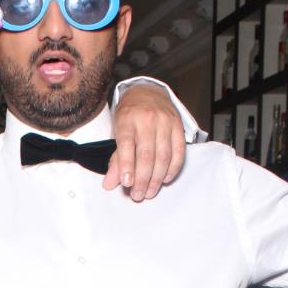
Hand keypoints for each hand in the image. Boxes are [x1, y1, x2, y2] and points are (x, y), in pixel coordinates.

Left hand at [104, 83, 185, 201]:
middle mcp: (147, 119)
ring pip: (163, 156)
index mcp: (128, 119)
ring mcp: (165, 122)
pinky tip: (165, 179)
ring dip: (157, 178)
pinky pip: (178, 151)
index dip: (127, 166)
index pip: (127, 145)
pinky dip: (173, 168)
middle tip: (138, 195)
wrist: (148, 92)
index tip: (127, 183)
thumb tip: (109, 183)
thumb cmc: (130, 115)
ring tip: (150, 191)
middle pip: (147, 155)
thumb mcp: (117, 131)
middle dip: (142, 179)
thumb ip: (115, 158)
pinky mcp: (178, 126)